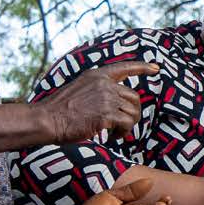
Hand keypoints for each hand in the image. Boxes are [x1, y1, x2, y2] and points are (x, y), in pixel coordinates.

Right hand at [34, 60, 157, 143]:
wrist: (47, 119)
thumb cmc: (60, 110)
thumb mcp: (80, 90)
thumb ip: (98, 91)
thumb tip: (117, 102)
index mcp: (96, 75)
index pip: (124, 67)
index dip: (142, 67)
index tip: (155, 68)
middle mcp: (104, 84)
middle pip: (134, 97)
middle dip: (132, 113)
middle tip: (122, 126)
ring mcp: (105, 98)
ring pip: (132, 112)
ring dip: (127, 126)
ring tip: (115, 133)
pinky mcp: (106, 114)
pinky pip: (127, 124)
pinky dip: (123, 133)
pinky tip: (113, 137)